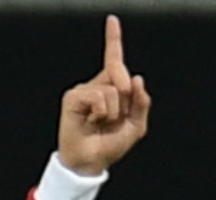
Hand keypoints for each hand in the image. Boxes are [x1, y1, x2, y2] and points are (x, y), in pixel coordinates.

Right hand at [58, 15, 151, 175]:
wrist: (92, 162)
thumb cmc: (111, 145)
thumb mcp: (136, 126)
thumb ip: (141, 104)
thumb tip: (137, 79)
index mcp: (112, 90)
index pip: (114, 61)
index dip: (114, 40)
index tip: (113, 20)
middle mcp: (97, 86)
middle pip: (119, 71)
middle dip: (126, 92)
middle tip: (117, 116)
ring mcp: (85, 90)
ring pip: (113, 90)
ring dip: (114, 112)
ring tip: (102, 123)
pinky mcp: (74, 97)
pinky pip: (99, 97)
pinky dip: (103, 112)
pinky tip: (92, 122)